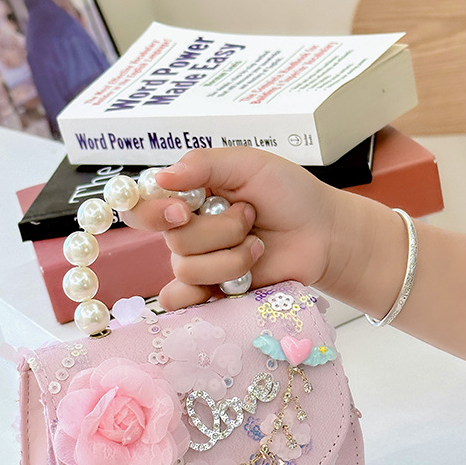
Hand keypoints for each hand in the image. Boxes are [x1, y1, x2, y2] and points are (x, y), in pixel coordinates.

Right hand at [121, 147, 340, 308]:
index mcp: (188, 197)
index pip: (142, 207)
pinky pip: (185, 301)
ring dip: (232, 257)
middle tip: (250, 217)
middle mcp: (188, 232)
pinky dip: (203, 293)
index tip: (184, 210)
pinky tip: (233, 282)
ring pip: (188, 270)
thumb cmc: (289, 194)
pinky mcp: (215, 292)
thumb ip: (203, 164)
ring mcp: (201, 264)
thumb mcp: (248, 164)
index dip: (154, 212)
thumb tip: (161, 178)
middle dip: (221, 230)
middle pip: (175, 241)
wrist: (323, 234)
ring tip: (258, 245)